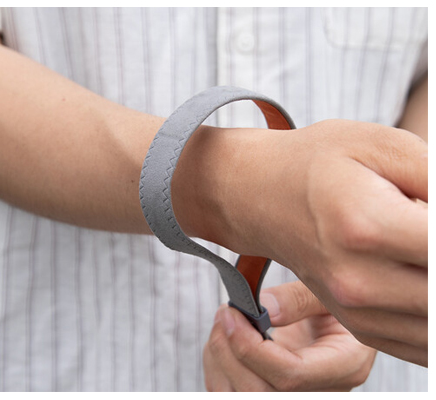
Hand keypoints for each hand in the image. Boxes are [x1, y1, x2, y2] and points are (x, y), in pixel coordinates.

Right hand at [194, 120, 426, 365]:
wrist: (261, 194)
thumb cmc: (317, 163)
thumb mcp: (380, 144)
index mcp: (365, 226)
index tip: (434, 210)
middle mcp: (358, 280)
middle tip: (429, 234)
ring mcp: (355, 308)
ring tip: (423, 253)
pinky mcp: (357, 322)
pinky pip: (425, 345)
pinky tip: (423, 282)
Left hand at [204, 281, 375, 390]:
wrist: (334, 327)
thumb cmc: (333, 308)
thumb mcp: (325, 294)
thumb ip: (298, 299)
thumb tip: (264, 309)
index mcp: (344, 365)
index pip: (290, 375)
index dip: (252, 348)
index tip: (233, 314)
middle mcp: (321, 392)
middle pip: (259, 391)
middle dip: (229, 352)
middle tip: (225, 313)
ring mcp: (296, 397)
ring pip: (240, 395)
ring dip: (218, 359)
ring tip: (222, 322)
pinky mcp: (270, 391)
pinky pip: (232, 391)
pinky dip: (217, 366)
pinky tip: (223, 339)